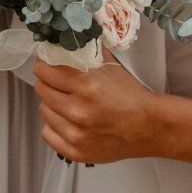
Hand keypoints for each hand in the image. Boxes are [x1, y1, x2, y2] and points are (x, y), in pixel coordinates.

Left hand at [32, 59, 166, 165]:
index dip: (44, 66)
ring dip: (51, 105)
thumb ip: (87, 52)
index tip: (46, 66)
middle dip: (47, 83)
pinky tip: (66, 121)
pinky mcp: (76, 152)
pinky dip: (54, 126)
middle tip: (58, 84)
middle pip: (42, 90)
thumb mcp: (110, 67)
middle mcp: (78, 111)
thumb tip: (64, 40)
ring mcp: (76, 134)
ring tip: (66, 103)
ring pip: (43, 111)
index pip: (44, 72)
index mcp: (86, 86)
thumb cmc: (131, 95)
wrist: (149, 127)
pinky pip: (47, 134)